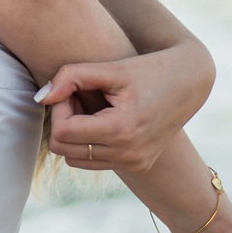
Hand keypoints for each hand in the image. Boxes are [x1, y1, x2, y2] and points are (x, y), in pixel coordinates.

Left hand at [40, 43, 214, 174]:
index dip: (59, 108)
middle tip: (77, 97)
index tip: (70, 89)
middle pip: (64, 151)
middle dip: (63, 122)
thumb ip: (71, 77)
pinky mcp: (138, 165)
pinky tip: (102, 119)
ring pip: (76, 160)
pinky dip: (89, 143)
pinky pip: (94, 162)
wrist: (190, 82)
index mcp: (121, 130)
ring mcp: (135, 163)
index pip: (62, 133)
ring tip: (90, 108)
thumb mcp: (110, 67)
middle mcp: (129, 154)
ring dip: (74, 134)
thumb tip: (41, 98)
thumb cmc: (147, 69)